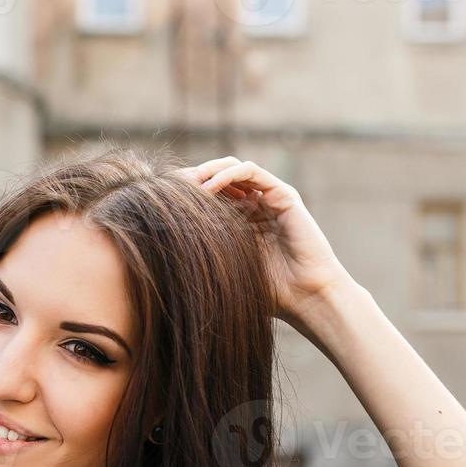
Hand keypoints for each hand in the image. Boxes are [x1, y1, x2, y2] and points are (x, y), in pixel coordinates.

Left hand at [177, 156, 354, 340]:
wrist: (306, 298)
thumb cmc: (269, 294)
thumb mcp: (225, 272)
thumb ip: (203, 261)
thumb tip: (159, 263)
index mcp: (240, 222)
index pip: (208, 196)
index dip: (186, 194)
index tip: (160, 202)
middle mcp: (255, 205)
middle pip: (217, 178)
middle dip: (193, 180)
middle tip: (169, 189)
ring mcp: (269, 198)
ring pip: (232, 168)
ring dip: (207, 172)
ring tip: (187, 186)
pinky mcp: (283, 194)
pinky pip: (251, 172)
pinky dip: (228, 174)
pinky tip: (208, 189)